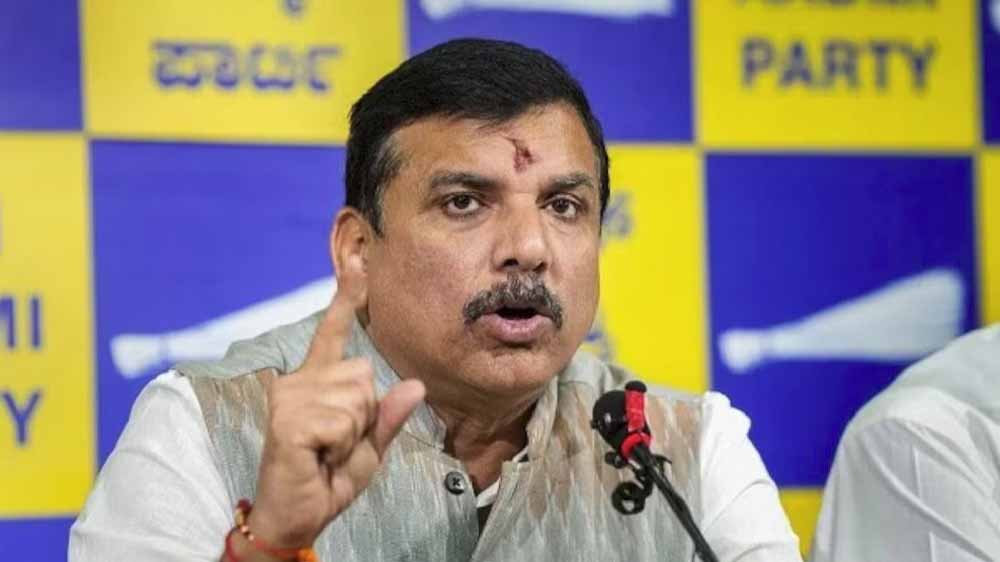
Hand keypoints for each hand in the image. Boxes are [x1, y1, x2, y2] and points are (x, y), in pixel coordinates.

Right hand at [245, 281, 425, 549]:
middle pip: (364, 374)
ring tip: (326, 451)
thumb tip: (415, 384)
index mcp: (316, 382)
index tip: (358, 266)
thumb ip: (387, 417)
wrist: (295, 517)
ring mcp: (289, 397)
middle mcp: (297, 381)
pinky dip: (342, 446)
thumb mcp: (367, 448)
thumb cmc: (326, 480)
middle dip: (364, 415)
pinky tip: (319, 457)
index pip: (333, 334)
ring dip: (353, 433)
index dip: (345, 299)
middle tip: (336, 443)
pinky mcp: (287, 420)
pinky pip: (344, 422)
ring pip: (358, 398)